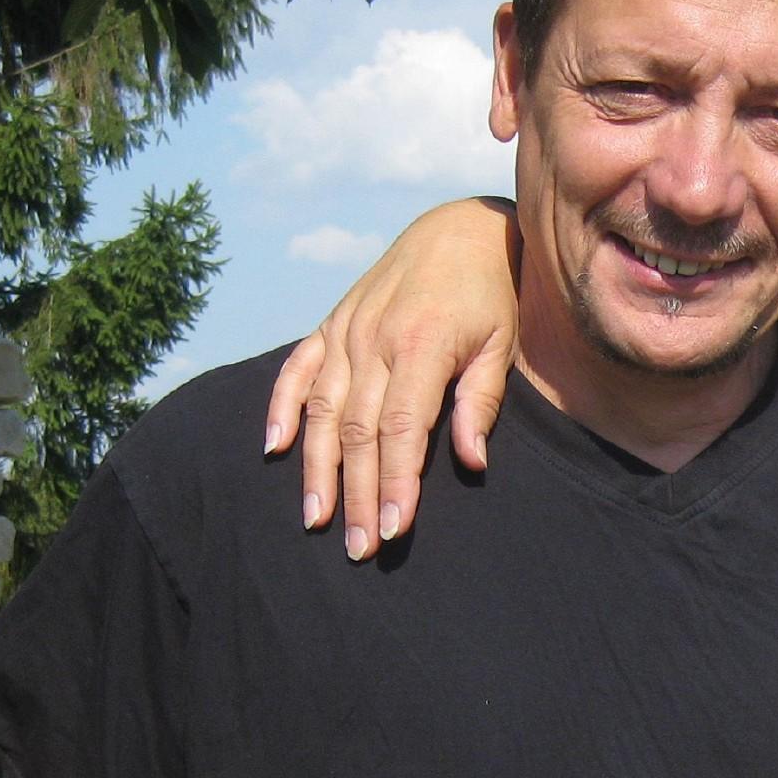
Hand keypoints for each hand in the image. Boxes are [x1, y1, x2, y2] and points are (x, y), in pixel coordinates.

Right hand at [266, 196, 520, 560]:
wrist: (460, 228)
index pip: (402, 430)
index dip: (396, 482)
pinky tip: (275, 449)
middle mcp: (374, 339)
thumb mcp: (502, 345)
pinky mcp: (330, 323)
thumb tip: (472, 463)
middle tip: (359, 548)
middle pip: (357, 432)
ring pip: (321, 410)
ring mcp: (346, 330)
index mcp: (422, 346)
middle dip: (358, 495)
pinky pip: (297, 369)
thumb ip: (481, 402)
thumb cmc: (491, 295)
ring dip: (316, 468)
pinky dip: (281, 407)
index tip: (394, 528)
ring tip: (317, 518)